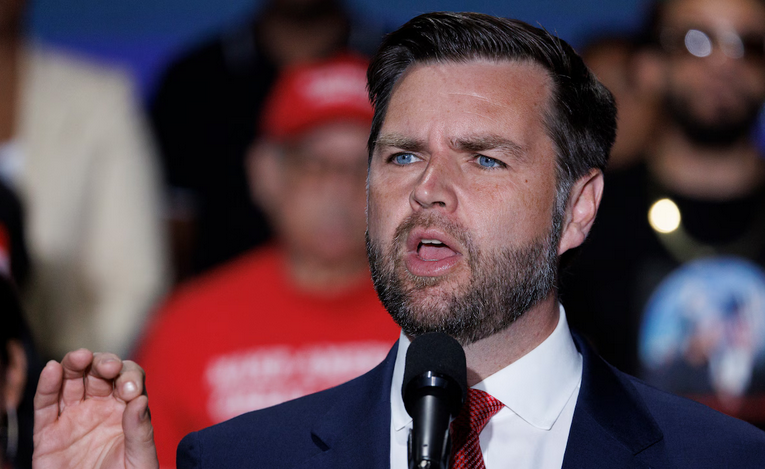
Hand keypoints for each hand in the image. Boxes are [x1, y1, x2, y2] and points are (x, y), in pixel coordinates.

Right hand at [32, 349, 158, 468]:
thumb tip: (140, 400)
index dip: (129, 376)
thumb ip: (141, 432)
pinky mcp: (48, 433)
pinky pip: (45, 404)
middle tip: (107, 368)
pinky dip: (46, 385)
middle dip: (103, 363)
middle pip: (100, 373)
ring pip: (72, 381)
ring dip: (74, 364)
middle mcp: (101, 408)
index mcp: (127, 411)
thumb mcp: (140, 461)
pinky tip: (51, 370)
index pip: (129, 379)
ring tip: (79, 358)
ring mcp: (74, 417)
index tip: (130, 390)